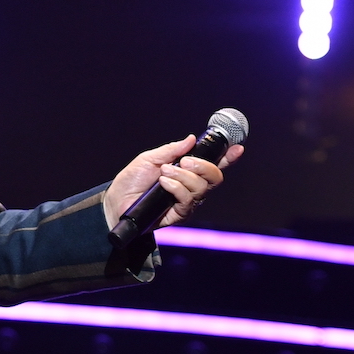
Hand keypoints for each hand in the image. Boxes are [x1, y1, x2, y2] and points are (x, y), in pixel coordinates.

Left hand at [102, 134, 243, 233]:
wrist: (116, 200)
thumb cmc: (132, 179)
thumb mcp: (150, 158)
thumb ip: (172, 150)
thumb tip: (192, 138)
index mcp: (187, 172)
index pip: (214, 165)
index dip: (228, 157)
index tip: (238, 148)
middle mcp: (191, 187)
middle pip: (215, 177)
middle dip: (203, 166)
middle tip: (184, 162)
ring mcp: (187, 201)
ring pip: (201, 188)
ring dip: (182, 176)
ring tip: (163, 173)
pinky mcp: (179, 214)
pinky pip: (188, 200)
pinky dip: (176, 187)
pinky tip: (163, 184)